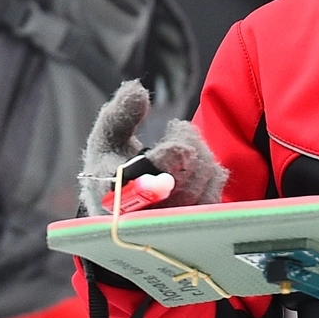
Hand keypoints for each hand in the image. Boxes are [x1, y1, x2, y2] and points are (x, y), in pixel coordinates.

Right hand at [78, 81, 228, 215]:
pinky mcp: (188, 228)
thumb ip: (120, 113)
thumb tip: (137, 89)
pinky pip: (211, 199)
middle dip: (185, 147)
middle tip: (179, 128)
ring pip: (196, 191)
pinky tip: (199, 160)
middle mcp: (135, 219)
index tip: (178, 147)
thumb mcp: (108, 137)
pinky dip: (210, 172)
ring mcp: (163, 226)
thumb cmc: (112, 163)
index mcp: (108, 196)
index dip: (162, 168)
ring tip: (186, 141)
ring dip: (199, 156)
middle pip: (175, 186)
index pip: (136, 187)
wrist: (123, 201)